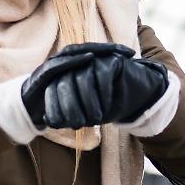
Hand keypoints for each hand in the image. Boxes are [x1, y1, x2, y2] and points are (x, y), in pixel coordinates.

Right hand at [20, 42, 131, 125]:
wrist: (27, 110)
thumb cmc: (55, 104)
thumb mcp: (76, 98)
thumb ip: (90, 94)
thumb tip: (114, 100)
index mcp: (72, 65)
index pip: (94, 54)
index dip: (112, 52)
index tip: (131, 55)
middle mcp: (63, 61)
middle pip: (88, 49)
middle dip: (109, 50)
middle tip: (127, 52)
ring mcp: (53, 65)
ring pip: (76, 53)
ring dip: (95, 52)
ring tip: (113, 53)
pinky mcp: (43, 72)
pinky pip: (60, 64)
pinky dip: (75, 60)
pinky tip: (89, 58)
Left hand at [43, 48, 168, 129]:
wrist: (136, 95)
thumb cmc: (106, 106)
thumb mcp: (82, 111)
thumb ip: (65, 113)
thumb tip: (48, 119)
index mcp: (67, 73)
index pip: (53, 88)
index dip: (55, 107)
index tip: (60, 125)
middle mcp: (79, 62)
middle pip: (66, 83)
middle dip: (70, 107)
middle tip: (78, 126)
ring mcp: (96, 59)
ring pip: (84, 79)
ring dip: (89, 103)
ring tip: (95, 120)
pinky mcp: (111, 59)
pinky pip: (103, 75)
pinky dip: (103, 94)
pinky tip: (106, 108)